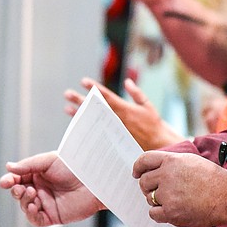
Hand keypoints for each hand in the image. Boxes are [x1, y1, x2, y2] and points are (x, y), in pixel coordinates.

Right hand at [0, 151, 101, 225]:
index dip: (9, 181)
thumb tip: (9, 167)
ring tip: (32, 193)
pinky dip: (30, 215)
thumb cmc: (75, 167)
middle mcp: (41, 190)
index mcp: (38, 175)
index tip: (5, 182)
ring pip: (25, 206)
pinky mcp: (53, 216)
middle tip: (19, 188)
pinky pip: (36, 219)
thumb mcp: (49, 160)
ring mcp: (46, 203)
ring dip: (23, 201)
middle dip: (15, 191)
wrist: (93, 181)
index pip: (18, 179)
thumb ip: (28, 165)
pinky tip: (32, 207)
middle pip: (19, 194)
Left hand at [65, 77, 182, 149]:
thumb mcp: (147, 106)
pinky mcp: (112, 141)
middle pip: (95, 108)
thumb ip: (136, 93)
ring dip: (79, 114)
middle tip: (67, 94)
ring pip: (92, 120)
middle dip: (80, 100)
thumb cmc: (154, 125)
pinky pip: (96, 133)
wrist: (158, 146)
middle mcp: (116, 119)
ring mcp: (112, 130)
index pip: (106, 95)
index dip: (94, 87)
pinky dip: (86, 129)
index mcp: (124, 108)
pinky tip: (77, 126)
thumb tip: (127, 81)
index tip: (83, 81)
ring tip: (67, 108)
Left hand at [133, 150, 226, 226]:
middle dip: (147, 187)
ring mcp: (168, 194)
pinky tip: (169, 212)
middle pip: (144, 182)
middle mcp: (166, 175)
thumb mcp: (191, 161)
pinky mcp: (171, 212)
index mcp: (171, 161)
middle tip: (155, 192)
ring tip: (173, 201)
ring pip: (149, 198)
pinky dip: (159, 214)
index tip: (136, 173)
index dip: (138, 167)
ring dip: (156, 201)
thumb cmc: (214, 179)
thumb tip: (156, 167)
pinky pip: (154, 214)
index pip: (144, 160)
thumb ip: (172, 163)